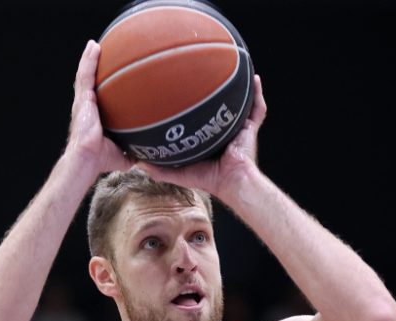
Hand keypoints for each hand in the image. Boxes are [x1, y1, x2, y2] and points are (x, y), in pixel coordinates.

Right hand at [65, 40, 132, 173]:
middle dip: (93, 67)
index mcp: (94, 116)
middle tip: (99, 52)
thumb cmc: (100, 160)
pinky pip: (85, 75)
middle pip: (90, 82)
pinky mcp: (82, 99)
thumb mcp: (122, 154)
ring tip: (94, 45)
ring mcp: (83, 102)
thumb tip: (149, 157)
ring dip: (89, 59)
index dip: (100, 86)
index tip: (109, 76)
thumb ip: (133, 151)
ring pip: (85, 75)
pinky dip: (88, 60)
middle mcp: (87, 106)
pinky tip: (94, 47)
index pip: (98, 97)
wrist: (88, 159)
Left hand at [139, 75, 266, 201]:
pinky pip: (257, 107)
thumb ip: (159, 170)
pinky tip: (255, 77)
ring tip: (230, 65)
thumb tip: (137, 162)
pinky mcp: (250, 127)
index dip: (191, 104)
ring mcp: (238, 127)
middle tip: (202, 71)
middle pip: (218, 104)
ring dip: (236, 86)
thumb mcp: (179, 173)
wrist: (231, 180)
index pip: (199, 117)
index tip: (179, 89)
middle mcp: (222, 129)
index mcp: (208, 137)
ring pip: (238, 102)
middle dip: (212, 89)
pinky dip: (257, 93)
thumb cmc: (209, 179)